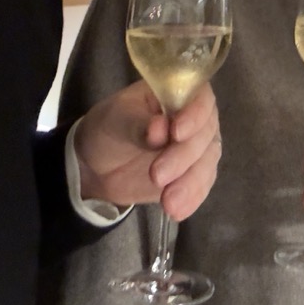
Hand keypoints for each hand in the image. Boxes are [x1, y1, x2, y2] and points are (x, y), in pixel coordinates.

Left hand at [73, 79, 220, 219]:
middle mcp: (195, 117)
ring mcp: (197, 147)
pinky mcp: (193, 174)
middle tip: (157, 175)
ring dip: (190, 184)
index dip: (194, 115)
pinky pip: (201, 185)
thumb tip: (160, 128)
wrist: (97, 165)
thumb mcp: (115, 119)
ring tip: (168, 204)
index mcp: (178, 93)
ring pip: (207, 163)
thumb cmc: (108, 128)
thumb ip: (138, 123)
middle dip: (183, 157)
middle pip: (205, 134)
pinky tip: (177, 211)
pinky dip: (192, 198)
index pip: (200, 98)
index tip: (176, 133)